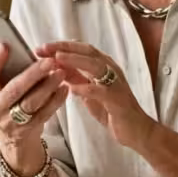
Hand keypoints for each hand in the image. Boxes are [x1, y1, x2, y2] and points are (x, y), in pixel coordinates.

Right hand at [0, 43, 67, 150]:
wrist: (13, 136)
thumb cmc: (4, 101)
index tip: (5, 45)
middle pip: (14, 89)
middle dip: (32, 74)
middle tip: (49, 61)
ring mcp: (12, 121)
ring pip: (32, 103)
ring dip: (47, 87)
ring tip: (60, 72)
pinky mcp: (29, 129)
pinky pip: (44, 114)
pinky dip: (56, 100)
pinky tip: (64, 88)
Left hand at [36, 41, 156, 151]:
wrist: (136, 130)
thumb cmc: (112, 110)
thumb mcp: (89, 91)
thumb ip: (76, 78)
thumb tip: (56, 66)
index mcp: (104, 66)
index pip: (81, 49)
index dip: (61, 46)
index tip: (41, 48)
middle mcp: (111, 70)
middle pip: (87, 52)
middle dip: (64, 48)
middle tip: (44, 49)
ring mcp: (115, 84)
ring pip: (95, 66)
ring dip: (75, 61)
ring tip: (57, 60)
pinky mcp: (118, 100)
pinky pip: (101, 91)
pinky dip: (87, 88)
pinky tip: (72, 89)